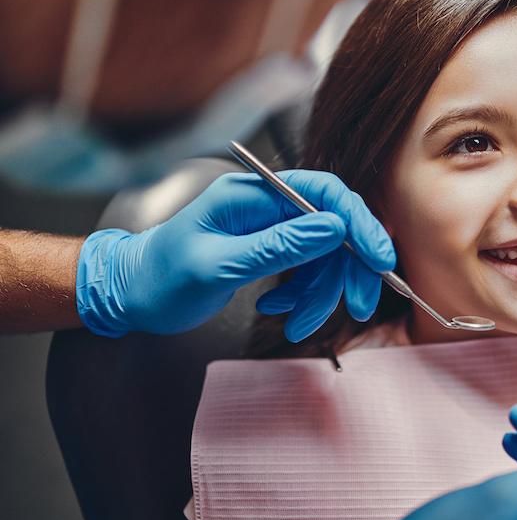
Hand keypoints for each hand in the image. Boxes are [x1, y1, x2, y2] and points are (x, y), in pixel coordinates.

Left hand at [76, 170, 394, 337]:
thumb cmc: (161, 278)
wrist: (131, 294)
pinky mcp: (270, 249)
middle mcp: (266, 205)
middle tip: (356, 307)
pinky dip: (301, 296)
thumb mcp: (219, 265)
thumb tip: (334, 227)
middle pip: (332, 227)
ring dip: (321, 294)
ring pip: (322, 255)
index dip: (359, 222)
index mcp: (252, 195)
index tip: (380, 258)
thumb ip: (277, 245)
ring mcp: (269, 228)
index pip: (323, 193)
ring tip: (298, 327)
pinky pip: (305, 270)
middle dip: (347, 270)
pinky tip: (278, 312)